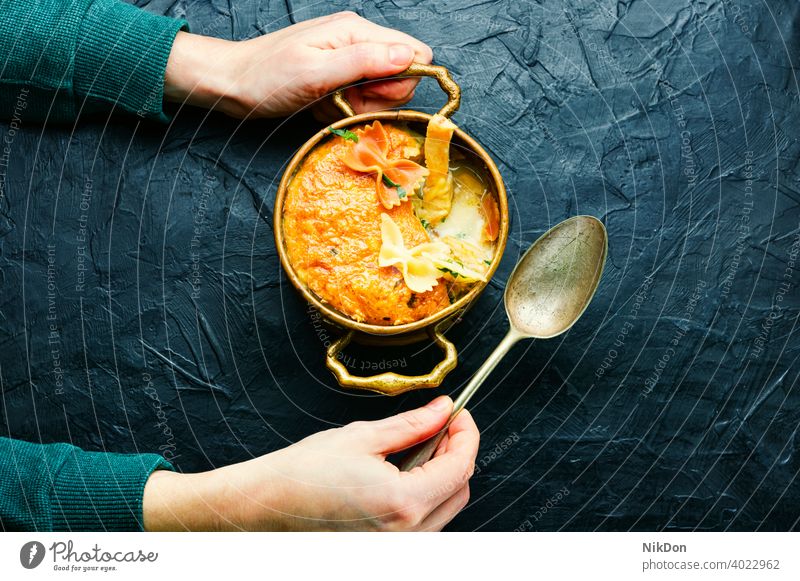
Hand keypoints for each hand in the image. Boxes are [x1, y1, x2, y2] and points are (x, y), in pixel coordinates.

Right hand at [143, 396, 478, 530]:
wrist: (267, 505)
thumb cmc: (304, 473)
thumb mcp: (363, 437)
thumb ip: (413, 424)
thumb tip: (443, 410)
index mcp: (402, 503)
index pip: (460, 466)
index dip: (466, 433)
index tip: (460, 412)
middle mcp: (407, 534)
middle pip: (460, 489)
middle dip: (457, 451)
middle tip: (440, 423)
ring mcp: (398, 547)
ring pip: (447, 507)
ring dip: (443, 472)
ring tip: (418, 445)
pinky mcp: (389, 549)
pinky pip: (426, 521)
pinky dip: (426, 492)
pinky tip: (404, 470)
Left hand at [164, 11, 432, 120]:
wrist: (232, 83)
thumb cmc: (267, 78)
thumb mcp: (316, 72)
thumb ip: (364, 62)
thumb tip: (409, 57)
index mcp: (356, 31)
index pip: (415, 54)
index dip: (401, 82)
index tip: (370, 94)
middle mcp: (357, 41)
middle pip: (400, 78)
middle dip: (377, 99)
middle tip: (343, 100)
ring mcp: (348, 59)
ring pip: (381, 93)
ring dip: (358, 106)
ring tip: (328, 102)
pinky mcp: (339, 76)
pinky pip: (361, 100)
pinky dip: (345, 109)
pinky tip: (322, 105)